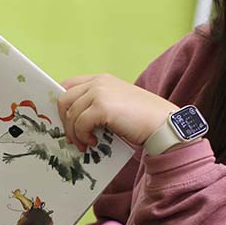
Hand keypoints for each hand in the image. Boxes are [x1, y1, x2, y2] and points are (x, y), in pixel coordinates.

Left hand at [57, 74, 176, 151]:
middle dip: (64, 121)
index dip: (62, 105)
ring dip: (74, 133)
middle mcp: (99, 82)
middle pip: (64, 99)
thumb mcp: (116, 106)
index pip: (68, 85)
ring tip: (84, 144)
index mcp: (102, 79)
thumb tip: (72, 122)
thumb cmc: (142, 120)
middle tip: (72, 137)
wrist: (163, 124)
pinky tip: (93, 143)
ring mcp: (100, 92)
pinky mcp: (102, 107)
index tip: (65, 122)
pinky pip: (80, 123)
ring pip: (70, 114)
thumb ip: (96, 105)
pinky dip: (82, 136)